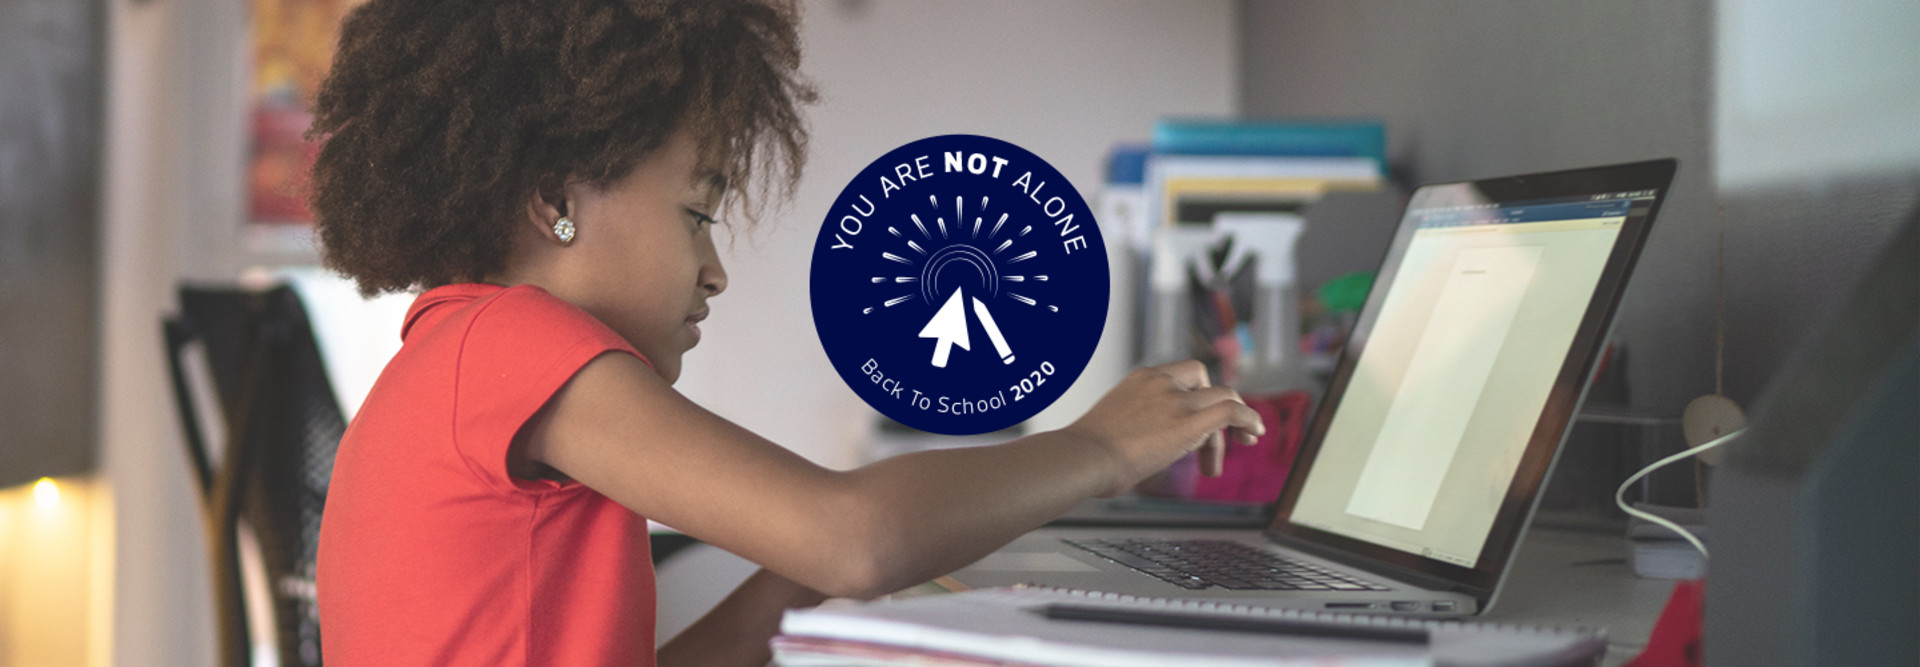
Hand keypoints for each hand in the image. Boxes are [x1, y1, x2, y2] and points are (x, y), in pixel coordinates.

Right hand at [1061, 360, 1264, 495]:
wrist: (1082, 458)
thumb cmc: (1085, 454)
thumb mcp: (1110, 428)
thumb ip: (1130, 429)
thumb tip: (1128, 454)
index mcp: (1141, 379)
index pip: (1182, 377)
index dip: (1196, 399)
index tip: (1195, 426)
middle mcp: (1162, 382)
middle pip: (1206, 384)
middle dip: (1214, 413)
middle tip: (1211, 449)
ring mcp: (1177, 400)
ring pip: (1224, 396)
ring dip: (1230, 427)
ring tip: (1218, 462)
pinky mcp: (1190, 422)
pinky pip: (1232, 411)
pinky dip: (1249, 418)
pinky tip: (1255, 432)